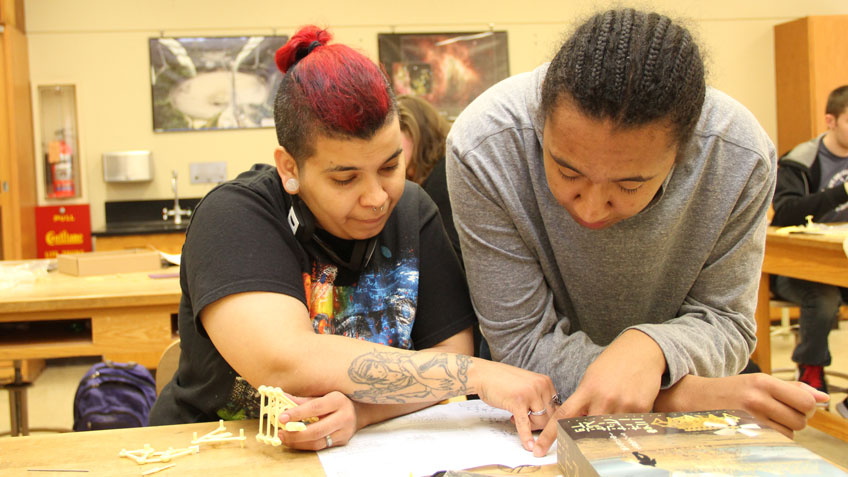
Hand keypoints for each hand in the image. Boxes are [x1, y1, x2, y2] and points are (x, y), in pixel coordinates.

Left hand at [277, 391, 359, 450]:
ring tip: (284, 438)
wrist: (359, 410)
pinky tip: (295, 441)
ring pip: (318, 442)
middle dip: (295, 434)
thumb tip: (282, 398)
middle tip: (280, 432)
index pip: (315, 407)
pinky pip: (320, 446)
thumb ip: (303, 399)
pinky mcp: (342, 441)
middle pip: (317, 430)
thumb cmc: (336, 400)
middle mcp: (344, 416)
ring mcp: (344, 431)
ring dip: (298, 442)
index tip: (282, 417)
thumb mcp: (322, 395)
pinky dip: (305, 445)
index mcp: (338, 400)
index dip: (297, 413)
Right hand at [471, 358, 557, 451]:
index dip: (548, 418)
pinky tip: (528, 445)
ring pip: (541, 421)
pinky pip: (525, 424)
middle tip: (526, 421)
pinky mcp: (518, 402)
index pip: (557, 408)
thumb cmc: (503, 381)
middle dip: (539, 424)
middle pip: (551, 416)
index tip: (538, 420)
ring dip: (531, 426)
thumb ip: (539, 397)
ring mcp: (530, 394)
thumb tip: (549, 417)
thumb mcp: (528, 385)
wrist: (483, 374)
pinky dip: (527, 437)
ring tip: (516, 417)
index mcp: (545, 382)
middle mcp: (541, 386)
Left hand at [532, 329, 665, 455]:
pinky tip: (629, 404)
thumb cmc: (612, 364)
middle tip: (587, 433)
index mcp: (587, 390)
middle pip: (588, 430)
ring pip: (610, 430)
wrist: (641, 350)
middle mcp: (604, 398)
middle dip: (585, 435)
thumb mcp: (591, 378)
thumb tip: (576, 423)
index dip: (549, 435)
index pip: (563, 416)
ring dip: (609, 427)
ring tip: (615, 407)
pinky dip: (627, 420)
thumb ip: (583, 400)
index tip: (539, 449)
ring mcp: (623, 404)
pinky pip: (630, 425)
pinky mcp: (641, 408)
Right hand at [653, 373, 828, 437]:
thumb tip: (822, 398)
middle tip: (775, 412)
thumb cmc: (728, 391)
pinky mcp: (743, 432)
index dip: (806, 406)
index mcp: (762, 381)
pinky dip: (771, 438)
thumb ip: (791, 388)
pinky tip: (756, 429)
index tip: (794, 405)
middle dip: (794, 419)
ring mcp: (749, 417)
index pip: (805, 400)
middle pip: (801, 419)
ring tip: (763, 420)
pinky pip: (774, 441)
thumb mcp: (757, 382)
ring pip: (789, 433)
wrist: (691, 399)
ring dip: (782, 430)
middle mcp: (757, 398)